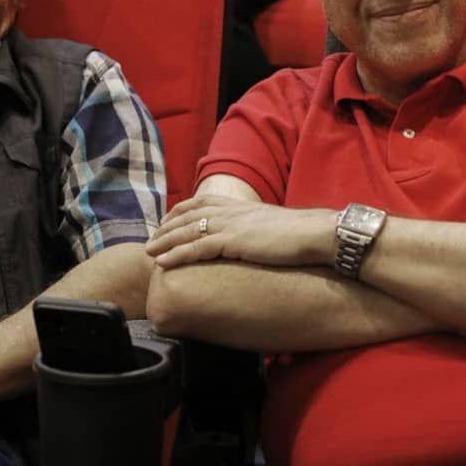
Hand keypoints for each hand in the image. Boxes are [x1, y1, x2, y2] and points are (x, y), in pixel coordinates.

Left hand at [146, 194, 334, 268]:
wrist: (317, 233)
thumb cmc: (301, 235)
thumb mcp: (272, 227)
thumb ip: (256, 230)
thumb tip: (254, 242)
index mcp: (240, 206)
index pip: (201, 203)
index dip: (180, 212)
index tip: (166, 221)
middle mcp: (231, 211)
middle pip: (188, 216)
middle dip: (166, 228)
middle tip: (150, 240)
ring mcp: (231, 225)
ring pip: (187, 231)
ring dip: (165, 241)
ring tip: (149, 252)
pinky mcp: (234, 241)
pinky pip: (197, 247)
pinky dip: (177, 254)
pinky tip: (163, 262)